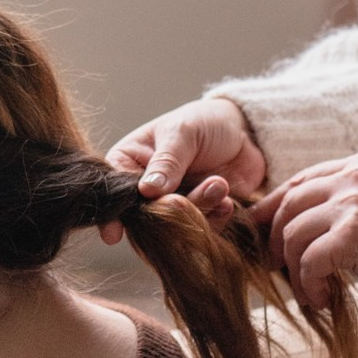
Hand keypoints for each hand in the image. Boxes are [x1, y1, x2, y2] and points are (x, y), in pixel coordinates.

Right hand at [101, 95, 265, 242]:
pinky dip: (216, 217)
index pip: (115, 190)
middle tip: (183, 200)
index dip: (114, 212)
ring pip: (175, 224)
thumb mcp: (182, 132)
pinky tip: (227, 200)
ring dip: (198, 209)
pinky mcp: (200, 215)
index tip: (113, 234)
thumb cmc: (203, 122)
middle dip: (168, 210)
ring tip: (218, 184)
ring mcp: (173, 204)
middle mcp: (146, 189)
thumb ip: (167, 161)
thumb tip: (147, 191)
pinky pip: (202, 229)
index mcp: (128, 162)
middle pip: (144, 215)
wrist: (245, 131)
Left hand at [251, 150, 357, 305]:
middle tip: (275, 266)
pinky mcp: (355, 233)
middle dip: (276, 239)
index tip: (258, 225)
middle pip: (292, 203)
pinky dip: (309, 285)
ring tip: (311, 294)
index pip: (304, 179)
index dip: (275, 204)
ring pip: (294, 233)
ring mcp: (357, 201)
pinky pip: (309, 259)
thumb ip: (345, 205)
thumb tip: (288, 220)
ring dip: (295, 271)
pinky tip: (323, 300)